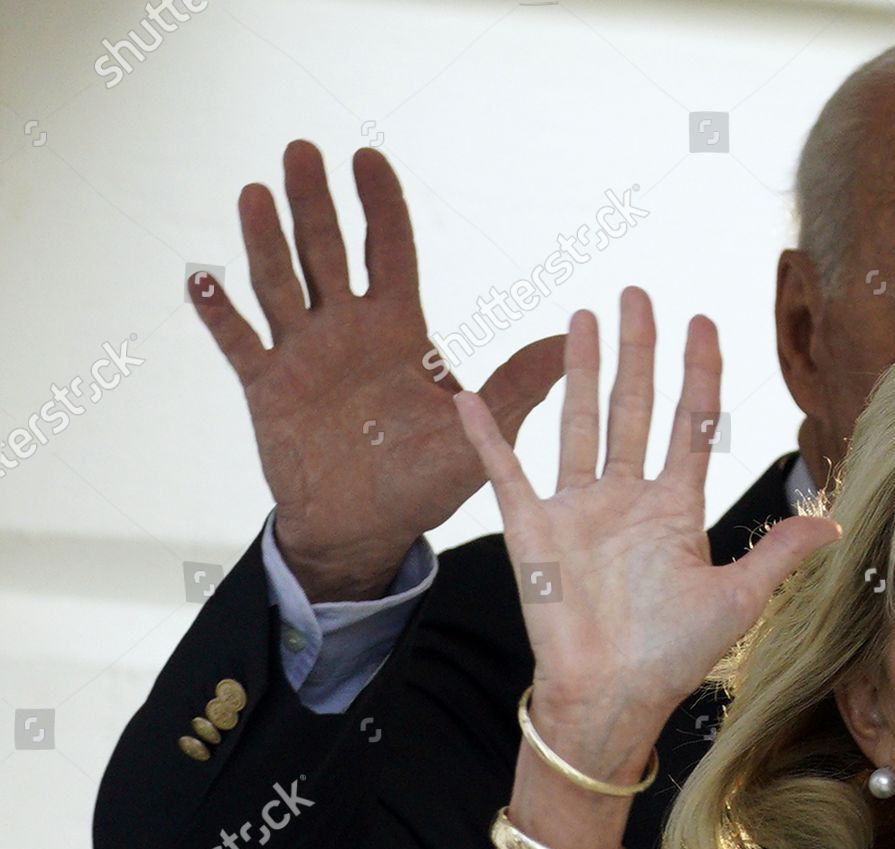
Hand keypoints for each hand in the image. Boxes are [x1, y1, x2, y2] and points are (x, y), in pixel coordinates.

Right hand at [190, 139, 565, 600]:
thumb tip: (570, 340)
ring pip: (279, 283)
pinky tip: (201, 277)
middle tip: (302, 150)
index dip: (379, 205)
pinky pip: (237, 342)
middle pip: (328, 251)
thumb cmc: (427, 482)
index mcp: (399, 330)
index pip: (389, 251)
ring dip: (265, 240)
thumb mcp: (479, 432)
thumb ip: (519, 385)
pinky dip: (219, 312)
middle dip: (316, 204)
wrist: (367, 530)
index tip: (367, 157)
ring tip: (256, 193)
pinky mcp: (267, 388)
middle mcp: (347, 330)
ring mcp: (303, 355)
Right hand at [453, 287, 841, 733]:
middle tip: (637, 294)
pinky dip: (487, 436)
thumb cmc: (672, 656)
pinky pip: (506, 472)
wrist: (608, 698)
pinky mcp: (533, 529)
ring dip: (581, 371)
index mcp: (675, 508)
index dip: (697, 372)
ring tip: (584, 318)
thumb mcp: (735, 600)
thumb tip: (833, 523)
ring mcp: (578, 509)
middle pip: (635, 407)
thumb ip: (777, 553)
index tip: (702, 321)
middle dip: (638, 351)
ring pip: (581, 422)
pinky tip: (469, 397)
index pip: (690, 423)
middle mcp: (627, 498)